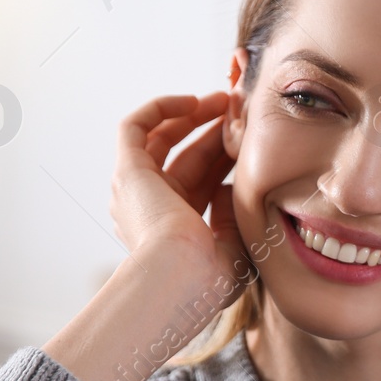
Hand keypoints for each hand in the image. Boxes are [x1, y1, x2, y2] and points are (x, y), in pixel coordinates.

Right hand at [109, 92, 246, 298]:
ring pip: (161, 139)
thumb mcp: (235, 247)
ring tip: (226, 100)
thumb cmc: (209, 278)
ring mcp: (136, 189)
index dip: (227, 157)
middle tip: (243, 113)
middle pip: (186, 157)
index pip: (202, 181)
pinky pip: (135, 127)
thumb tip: (229, 188)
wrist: (180, 280)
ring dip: (193, 116)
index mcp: (175, 229)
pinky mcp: (128, 171)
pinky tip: (193, 102)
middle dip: (215, 133)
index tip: (252, 139)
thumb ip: (234, 218)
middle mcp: (150, 207)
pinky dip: (161, 109)